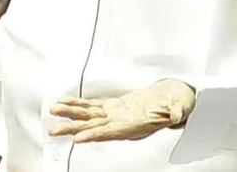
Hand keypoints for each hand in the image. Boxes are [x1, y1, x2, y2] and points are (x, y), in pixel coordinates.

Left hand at [49, 78, 196, 142]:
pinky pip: (94, 105)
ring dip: (72, 114)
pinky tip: (66, 102)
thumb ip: (177, 112)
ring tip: (54, 112)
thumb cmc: (179, 103)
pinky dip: (79, 103)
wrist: (176, 97)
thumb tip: (174, 116)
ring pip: (90, 116)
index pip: (111, 133)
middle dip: (73, 128)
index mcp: (136, 125)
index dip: (94, 135)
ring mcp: (117, 114)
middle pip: (94, 127)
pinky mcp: (114, 105)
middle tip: (54, 131)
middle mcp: (123, 122)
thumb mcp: (182, 107)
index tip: (78, 139)